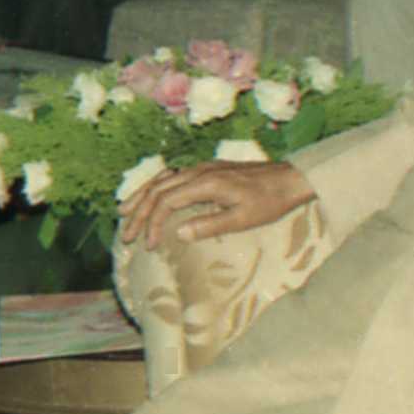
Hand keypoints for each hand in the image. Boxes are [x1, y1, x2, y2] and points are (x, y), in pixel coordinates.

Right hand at [118, 159, 311, 247]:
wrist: (290, 179)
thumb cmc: (270, 202)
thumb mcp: (243, 219)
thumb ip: (210, 225)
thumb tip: (178, 234)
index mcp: (205, 182)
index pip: (166, 201)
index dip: (152, 224)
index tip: (148, 245)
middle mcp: (199, 171)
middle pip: (157, 189)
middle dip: (138, 212)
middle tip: (126, 236)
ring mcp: (202, 167)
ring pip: (162, 179)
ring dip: (142, 196)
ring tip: (124, 213)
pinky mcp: (208, 169)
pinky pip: (173, 176)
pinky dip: (156, 187)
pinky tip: (150, 196)